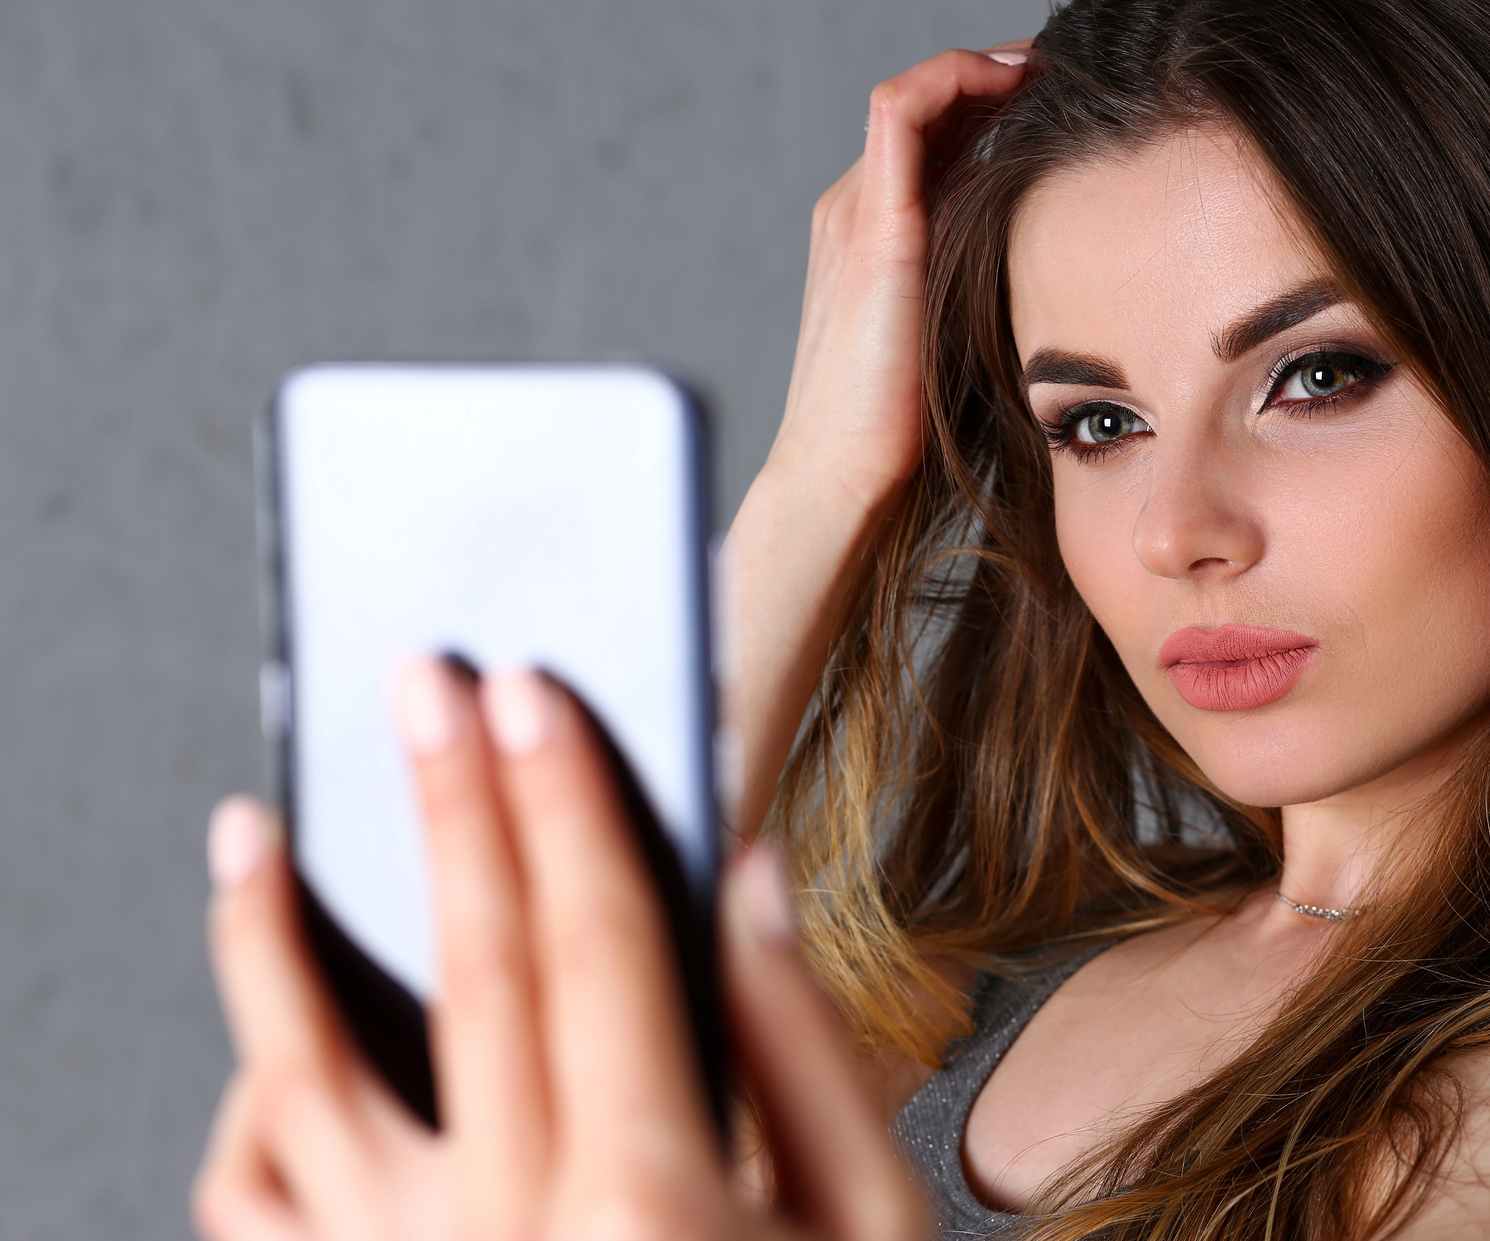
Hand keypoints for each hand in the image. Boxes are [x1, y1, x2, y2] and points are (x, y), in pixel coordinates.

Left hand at [193, 658, 926, 1240]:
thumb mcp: (868, 1230)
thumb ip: (802, 1050)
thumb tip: (740, 875)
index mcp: (654, 1205)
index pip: (596, 946)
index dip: (568, 804)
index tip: (534, 692)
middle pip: (469, 972)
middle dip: (448, 806)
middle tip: (423, 680)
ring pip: (303, 1088)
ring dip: (266, 945)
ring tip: (248, 832)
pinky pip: (253, 1221)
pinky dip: (245, 1119)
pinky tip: (261, 1051)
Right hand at [770, 42, 1030, 499]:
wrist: (843, 474)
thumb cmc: (905, 430)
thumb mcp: (960, 339)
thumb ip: (991, 289)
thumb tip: (1065, 269)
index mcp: (876, 235)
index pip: (933, 139)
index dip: (994, 106)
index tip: (1061, 106)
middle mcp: (856, 209)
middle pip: (927, 109)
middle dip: (998, 78)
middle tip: (1066, 73)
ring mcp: (857, 211)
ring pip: (917, 96)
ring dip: (984, 68)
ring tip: (1048, 68)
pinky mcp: (873, 225)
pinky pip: (903, 109)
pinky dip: (955, 78)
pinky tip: (1013, 81)